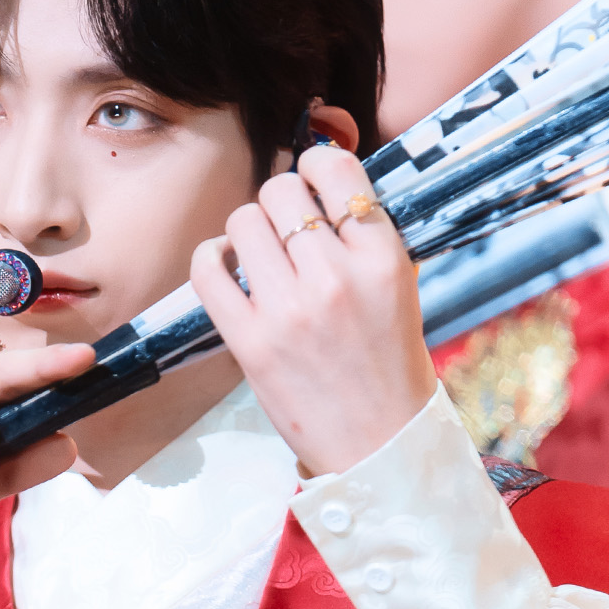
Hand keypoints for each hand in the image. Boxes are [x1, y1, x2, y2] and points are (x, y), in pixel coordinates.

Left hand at [188, 144, 434, 477]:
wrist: (380, 445)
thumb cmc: (390, 366)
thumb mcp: (400, 288)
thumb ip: (365, 237)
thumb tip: (318, 184)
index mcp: (382, 257)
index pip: (335, 169)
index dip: (314, 163)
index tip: (310, 179)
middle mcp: (336, 277)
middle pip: (281, 191)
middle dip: (279, 202)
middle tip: (285, 230)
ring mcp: (290, 310)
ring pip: (244, 221)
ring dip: (247, 230)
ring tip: (260, 255)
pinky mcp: (252, 342)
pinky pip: (208, 270)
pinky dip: (210, 258)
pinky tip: (226, 266)